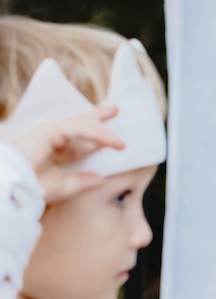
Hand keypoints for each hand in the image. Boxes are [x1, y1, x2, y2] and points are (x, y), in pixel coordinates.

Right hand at [10, 106, 124, 202]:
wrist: (13, 189)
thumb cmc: (32, 188)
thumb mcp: (63, 186)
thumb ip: (82, 182)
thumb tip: (102, 180)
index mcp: (56, 151)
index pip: (81, 141)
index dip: (99, 139)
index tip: (117, 142)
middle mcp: (53, 139)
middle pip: (81, 125)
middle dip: (98, 117)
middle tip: (115, 109)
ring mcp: (51, 133)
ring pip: (82, 126)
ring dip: (102, 126)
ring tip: (119, 126)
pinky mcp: (50, 131)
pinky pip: (79, 129)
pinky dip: (97, 133)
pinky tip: (113, 140)